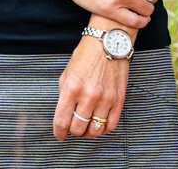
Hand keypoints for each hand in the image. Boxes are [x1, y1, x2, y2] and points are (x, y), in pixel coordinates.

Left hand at [52, 19, 130, 140]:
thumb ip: (64, 96)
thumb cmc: (86, 55)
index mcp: (71, 88)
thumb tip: (64, 115)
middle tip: (73, 127)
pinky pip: (111, 125)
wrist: (109, 42)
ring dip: (88, 132)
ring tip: (87, 127)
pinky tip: (99, 123)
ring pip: (95, 130)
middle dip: (73, 131)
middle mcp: (88, 96)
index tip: (60, 135)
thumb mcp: (67, 73)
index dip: (59, 132)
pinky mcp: (119, 99)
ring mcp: (105, 99)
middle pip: (78, 129)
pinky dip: (104, 129)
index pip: (62, 122)